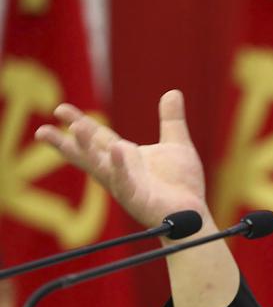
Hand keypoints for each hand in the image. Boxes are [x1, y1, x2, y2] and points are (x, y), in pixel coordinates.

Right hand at [35, 90, 209, 230]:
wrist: (195, 214)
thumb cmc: (182, 184)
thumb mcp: (177, 145)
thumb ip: (172, 120)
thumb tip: (173, 92)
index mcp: (124, 156)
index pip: (98, 137)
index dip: (78, 123)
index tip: (59, 110)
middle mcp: (118, 171)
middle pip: (87, 154)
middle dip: (66, 143)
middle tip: (43, 131)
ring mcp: (125, 186)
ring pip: (100, 167)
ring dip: (87, 150)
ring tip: (78, 129)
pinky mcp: (137, 200)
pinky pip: (125, 182)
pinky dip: (119, 167)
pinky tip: (117, 149)